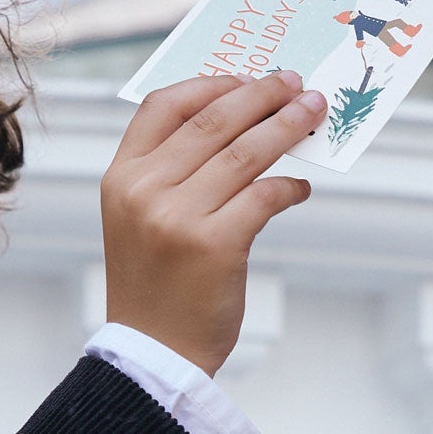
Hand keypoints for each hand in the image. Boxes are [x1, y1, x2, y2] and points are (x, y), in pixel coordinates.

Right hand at [100, 71, 322, 376]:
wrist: (152, 354)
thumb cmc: (154, 285)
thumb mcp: (139, 219)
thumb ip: (171, 171)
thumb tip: (240, 123)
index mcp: (120, 177)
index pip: (163, 105)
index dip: (210, 84)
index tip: (246, 79)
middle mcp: (144, 190)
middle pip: (213, 120)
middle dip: (262, 96)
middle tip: (295, 84)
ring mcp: (177, 217)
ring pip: (245, 152)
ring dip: (286, 127)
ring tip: (312, 114)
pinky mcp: (215, 246)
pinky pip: (265, 195)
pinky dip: (290, 186)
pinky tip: (301, 187)